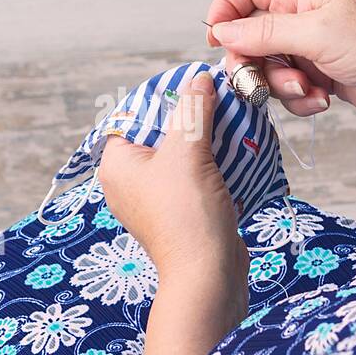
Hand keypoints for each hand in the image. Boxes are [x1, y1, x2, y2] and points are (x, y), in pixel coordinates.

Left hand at [99, 72, 248, 354]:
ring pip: (183, 154)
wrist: (208, 276)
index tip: (196, 85)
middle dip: (193, 118)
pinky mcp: (181, 212)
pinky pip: (196, 176)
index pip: (134, 113)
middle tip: (221, 102)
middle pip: (162, 132)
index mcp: (117, 163)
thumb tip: (200, 78)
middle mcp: (130, 180)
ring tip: (234, 124)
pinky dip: (215, 165)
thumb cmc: (187, 214)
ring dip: (209, 140)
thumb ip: (193, 110)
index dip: (165, 97)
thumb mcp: (188, 151)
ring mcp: (155, 198)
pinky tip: (239, 154)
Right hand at [205, 0, 355, 123]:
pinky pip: (285, 87)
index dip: (227, 6)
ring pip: (264, 65)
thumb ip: (263, 31)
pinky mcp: (315, 74)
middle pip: (248, 32)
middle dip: (251, 60)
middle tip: (255, 78)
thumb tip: (221, 30)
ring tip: (307, 89)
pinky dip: (298, 98)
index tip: (217, 36)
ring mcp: (307, 45)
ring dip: (279, 84)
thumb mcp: (317, 33)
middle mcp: (301, 14)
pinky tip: (322, 99)